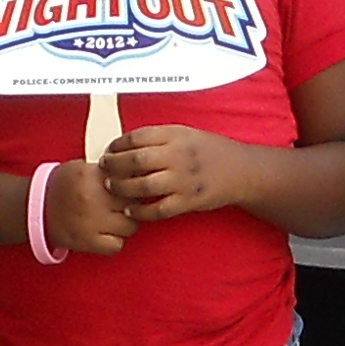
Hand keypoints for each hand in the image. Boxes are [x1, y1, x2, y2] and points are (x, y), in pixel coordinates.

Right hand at [45, 157, 134, 257]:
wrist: (36, 209)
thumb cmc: (61, 186)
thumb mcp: (82, 167)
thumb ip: (107, 170)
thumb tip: (134, 171)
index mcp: (92, 175)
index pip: (129, 177)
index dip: (135, 182)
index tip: (135, 185)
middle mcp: (94, 197)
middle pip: (134, 201)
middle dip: (133, 203)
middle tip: (125, 204)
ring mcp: (92, 221)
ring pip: (130, 225)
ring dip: (126, 224)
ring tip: (116, 220)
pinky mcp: (87, 241)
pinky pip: (116, 245)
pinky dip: (115, 242)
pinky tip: (107, 234)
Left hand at [99, 125, 238, 222]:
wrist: (241, 171)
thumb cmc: (210, 150)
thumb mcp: (187, 133)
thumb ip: (160, 137)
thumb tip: (126, 143)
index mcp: (177, 136)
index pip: (138, 137)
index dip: (117, 144)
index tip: (108, 149)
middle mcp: (179, 156)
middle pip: (136, 160)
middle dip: (114, 165)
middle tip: (103, 168)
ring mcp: (184, 180)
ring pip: (144, 185)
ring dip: (122, 187)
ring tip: (111, 186)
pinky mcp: (189, 201)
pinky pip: (158, 209)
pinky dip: (141, 211)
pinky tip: (130, 210)